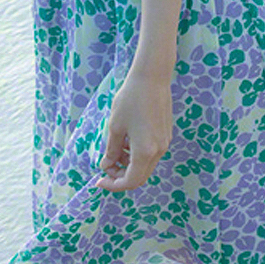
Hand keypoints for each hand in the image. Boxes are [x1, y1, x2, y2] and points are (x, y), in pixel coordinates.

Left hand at [95, 69, 173, 192]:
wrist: (152, 78)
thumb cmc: (130, 100)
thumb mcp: (115, 126)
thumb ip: (111, 150)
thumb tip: (106, 166)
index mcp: (145, 152)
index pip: (130, 182)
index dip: (113, 185)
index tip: (99, 180)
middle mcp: (158, 151)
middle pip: (139, 177)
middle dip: (120, 176)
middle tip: (105, 166)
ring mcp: (164, 143)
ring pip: (145, 166)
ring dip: (128, 165)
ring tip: (114, 150)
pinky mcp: (166, 135)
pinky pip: (151, 154)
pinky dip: (137, 155)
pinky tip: (127, 140)